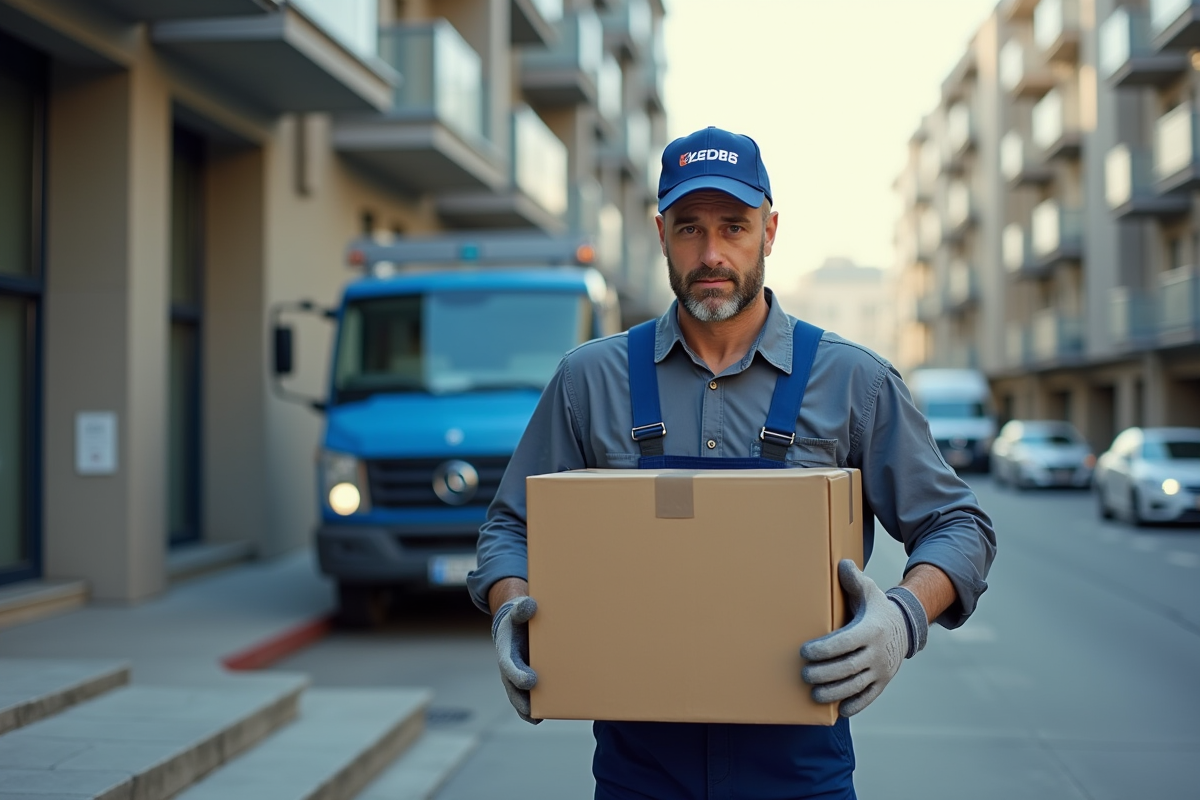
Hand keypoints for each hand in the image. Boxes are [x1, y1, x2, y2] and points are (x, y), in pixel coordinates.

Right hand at [492, 595, 539, 723]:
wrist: (515, 625)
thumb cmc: (519, 618)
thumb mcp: (519, 610)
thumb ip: (523, 608)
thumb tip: (530, 605)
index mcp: (506, 651)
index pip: (509, 665)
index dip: (518, 674)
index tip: (530, 681)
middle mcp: (509, 667)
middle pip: (512, 687)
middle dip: (522, 699)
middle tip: (532, 709)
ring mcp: (516, 676)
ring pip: (518, 696)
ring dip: (526, 708)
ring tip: (537, 717)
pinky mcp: (525, 680)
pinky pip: (526, 698)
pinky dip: (531, 709)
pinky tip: (542, 716)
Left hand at [800, 559, 910, 716]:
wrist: (906, 627)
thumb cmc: (877, 608)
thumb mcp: (869, 591)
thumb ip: (854, 580)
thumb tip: (842, 564)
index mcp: (870, 630)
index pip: (845, 643)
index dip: (824, 649)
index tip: (805, 652)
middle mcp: (877, 652)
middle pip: (848, 667)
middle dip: (824, 673)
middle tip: (804, 674)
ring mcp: (881, 669)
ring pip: (856, 685)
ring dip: (834, 692)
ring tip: (814, 693)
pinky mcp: (883, 682)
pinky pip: (870, 697)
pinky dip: (855, 705)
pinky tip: (840, 710)